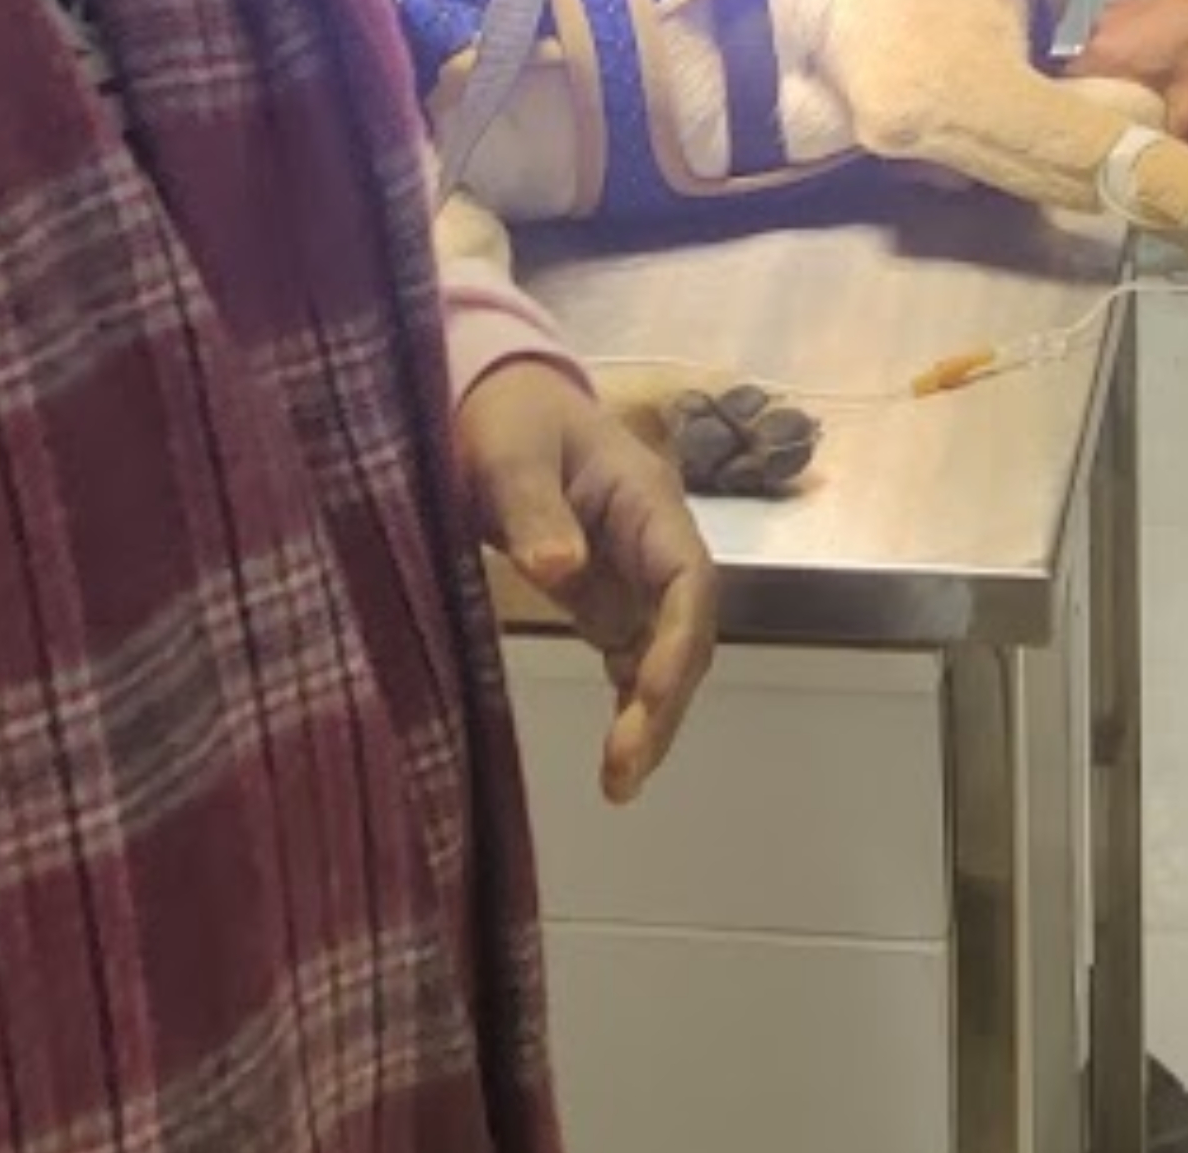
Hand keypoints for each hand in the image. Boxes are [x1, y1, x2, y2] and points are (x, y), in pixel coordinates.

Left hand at [453, 362, 720, 802]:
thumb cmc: (508, 418)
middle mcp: (654, 543)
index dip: (679, 642)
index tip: (647, 696)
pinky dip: (629, 704)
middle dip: (664, 703)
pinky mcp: (606, 595)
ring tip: (620, 785)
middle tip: (624, 771)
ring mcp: (635, 573)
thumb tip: (559, 569)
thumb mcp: (508, 453)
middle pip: (685, 631)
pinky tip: (617, 756)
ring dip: (651, 717)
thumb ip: (532, 508)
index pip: (689, 578)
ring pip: (664, 653)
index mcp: (647, 500)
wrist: (498, 401)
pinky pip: (632, 655)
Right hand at [1069, 0, 1187, 146]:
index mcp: (1099, 57)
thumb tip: (1150, 169)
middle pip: (1085, 77)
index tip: (1094, 135)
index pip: (1068, 97)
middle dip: (1103, 98)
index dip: (1079, 119)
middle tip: (1124, 117)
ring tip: (1143, 89)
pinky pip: (1120, 35)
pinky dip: (1131, 51)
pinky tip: (1155, 60)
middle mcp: (1094, 30)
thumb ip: (1166, 144)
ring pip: (1104, 56)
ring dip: (1119, 73)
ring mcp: (1112, 10)